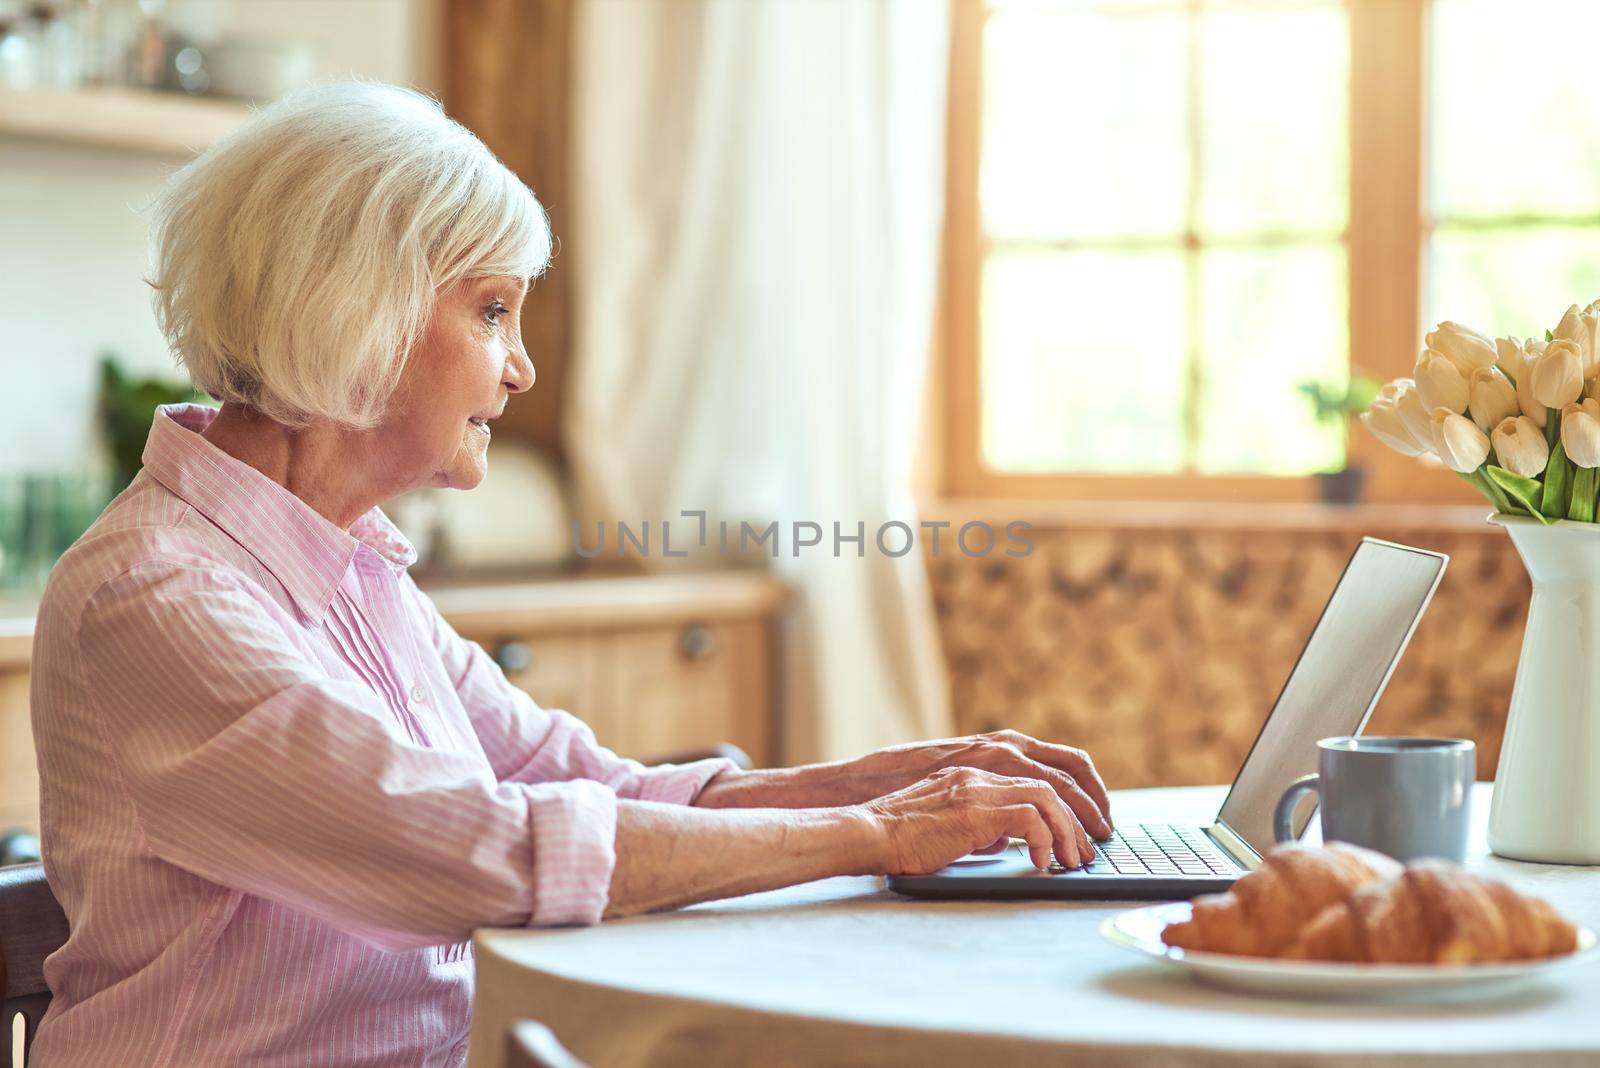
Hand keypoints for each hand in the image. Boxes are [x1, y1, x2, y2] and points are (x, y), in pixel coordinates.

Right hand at [850, 729, 1112, 840]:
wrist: (869, 829)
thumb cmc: (900, 828)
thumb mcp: (948, 813)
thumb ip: (980, 818)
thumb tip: (1004, 839)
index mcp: (981, 762)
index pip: (1046, 763)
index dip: (1077, 790)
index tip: (1090, 819)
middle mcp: (986, 764)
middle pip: (1061, 773)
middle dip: (1089, 808)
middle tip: (1098, 842)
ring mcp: (981, 783)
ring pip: (1052, 795)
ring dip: (1072, 829)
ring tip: (1076, 858)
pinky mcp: (976, 809)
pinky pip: (1031, 818)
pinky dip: (1045, 840)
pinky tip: (1042, 861)